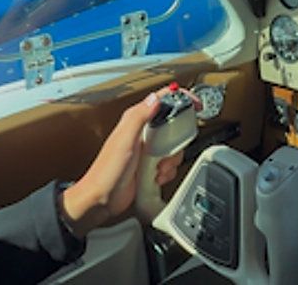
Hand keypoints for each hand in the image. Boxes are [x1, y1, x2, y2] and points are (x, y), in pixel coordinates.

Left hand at [60, 85, 197, 235]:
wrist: (102, 200)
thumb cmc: (107, 171)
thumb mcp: (125, 140)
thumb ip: (139, 117)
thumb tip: (155, 98)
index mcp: (136, 120)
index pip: (162, 100)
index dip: (181, 98)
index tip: (195, 105)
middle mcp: (143, 133)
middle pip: (174, 126)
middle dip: (177, 141)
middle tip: (167, 152)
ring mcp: (148, 150)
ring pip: (174, 147)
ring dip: (171, 160)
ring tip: (157, 168)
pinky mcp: (151, 166)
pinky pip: (170, 164)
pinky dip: (167, 172)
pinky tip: (155, 177)